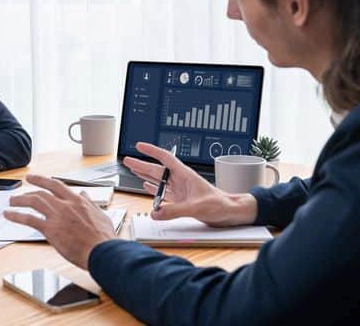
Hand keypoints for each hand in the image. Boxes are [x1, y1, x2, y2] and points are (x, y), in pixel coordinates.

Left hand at [3, 174, 116, 268]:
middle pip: (43, 191)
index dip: (43, 180)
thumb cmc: (103, 238)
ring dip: (20, 200)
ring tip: (12, 201)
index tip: (35, 178)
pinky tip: (10, 215)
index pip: (57, 185)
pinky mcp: (51, 229)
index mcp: (78, 201)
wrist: (102, 251)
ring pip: (34, 201)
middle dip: (30, 187)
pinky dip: (17, 216)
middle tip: (22, 185)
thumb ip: (90, 203)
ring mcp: (57, 216)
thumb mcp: (100, 214)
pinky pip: (29, 219)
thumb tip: (85, 194)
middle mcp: (66, 205)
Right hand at [123, 142, 257, 226]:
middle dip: (142, 164)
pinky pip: (164, 194)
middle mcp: (181, 181)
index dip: (152, 151)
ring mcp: (181, 190)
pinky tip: (147, 188)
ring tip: (133, 171)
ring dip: (145, 176)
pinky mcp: (182, 201)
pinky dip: (154, 191)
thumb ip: (174, 210)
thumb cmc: (220, 205)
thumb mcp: (196, 207)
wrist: (231, 213)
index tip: (139, 146)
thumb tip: (155, 213)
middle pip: (157, 170)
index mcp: (185, 175)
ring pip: (159, 181)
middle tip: (128, 160)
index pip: (165, 158)